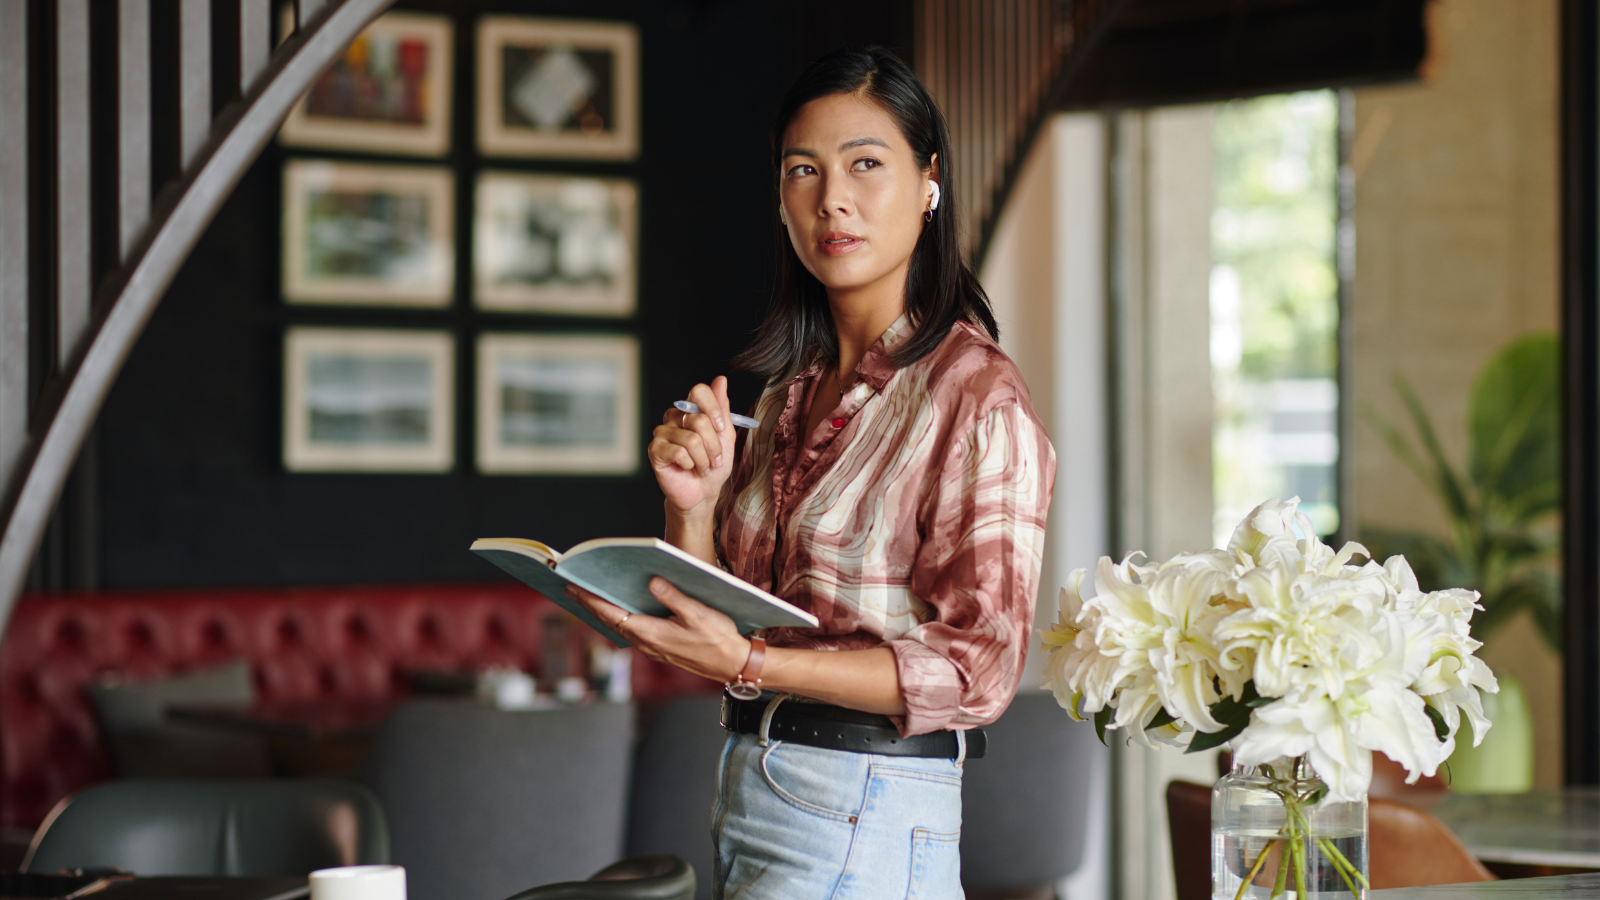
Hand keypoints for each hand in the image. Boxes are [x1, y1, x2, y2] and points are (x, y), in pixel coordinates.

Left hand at [564, 577, 750, 682]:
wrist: (732, 664)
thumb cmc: (718, 639)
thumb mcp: (698, 613)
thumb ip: (673, 596)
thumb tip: (652, 582)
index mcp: (651, 632)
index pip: (612, 613)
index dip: (591, 600)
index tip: (573, 587)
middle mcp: (647, 642)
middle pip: (610, 621)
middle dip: (589, 604)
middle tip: (569, 588)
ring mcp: (652, 647)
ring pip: (619, 627)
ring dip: (603, 612)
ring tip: (588, 596)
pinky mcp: (660, 647)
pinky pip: (631, 631)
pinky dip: (619, 618)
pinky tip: (619, 609)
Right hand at [649, 376, 737, 517]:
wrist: (703, 492)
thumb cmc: (714, 464)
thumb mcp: (725, 436)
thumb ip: (722, 408)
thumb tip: (720, 379)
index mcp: (691, 409)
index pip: (699, 390)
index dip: (713, 408)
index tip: (721, 427)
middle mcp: (674, 416)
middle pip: (699, 419)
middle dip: (714, 445)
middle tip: (713, 459)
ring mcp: (662, 432)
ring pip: (692, 439)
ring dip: (704, 459)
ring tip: (701, 467)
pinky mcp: (655, 449)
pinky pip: (679, 452)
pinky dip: (689, 464)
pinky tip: (686, 468)